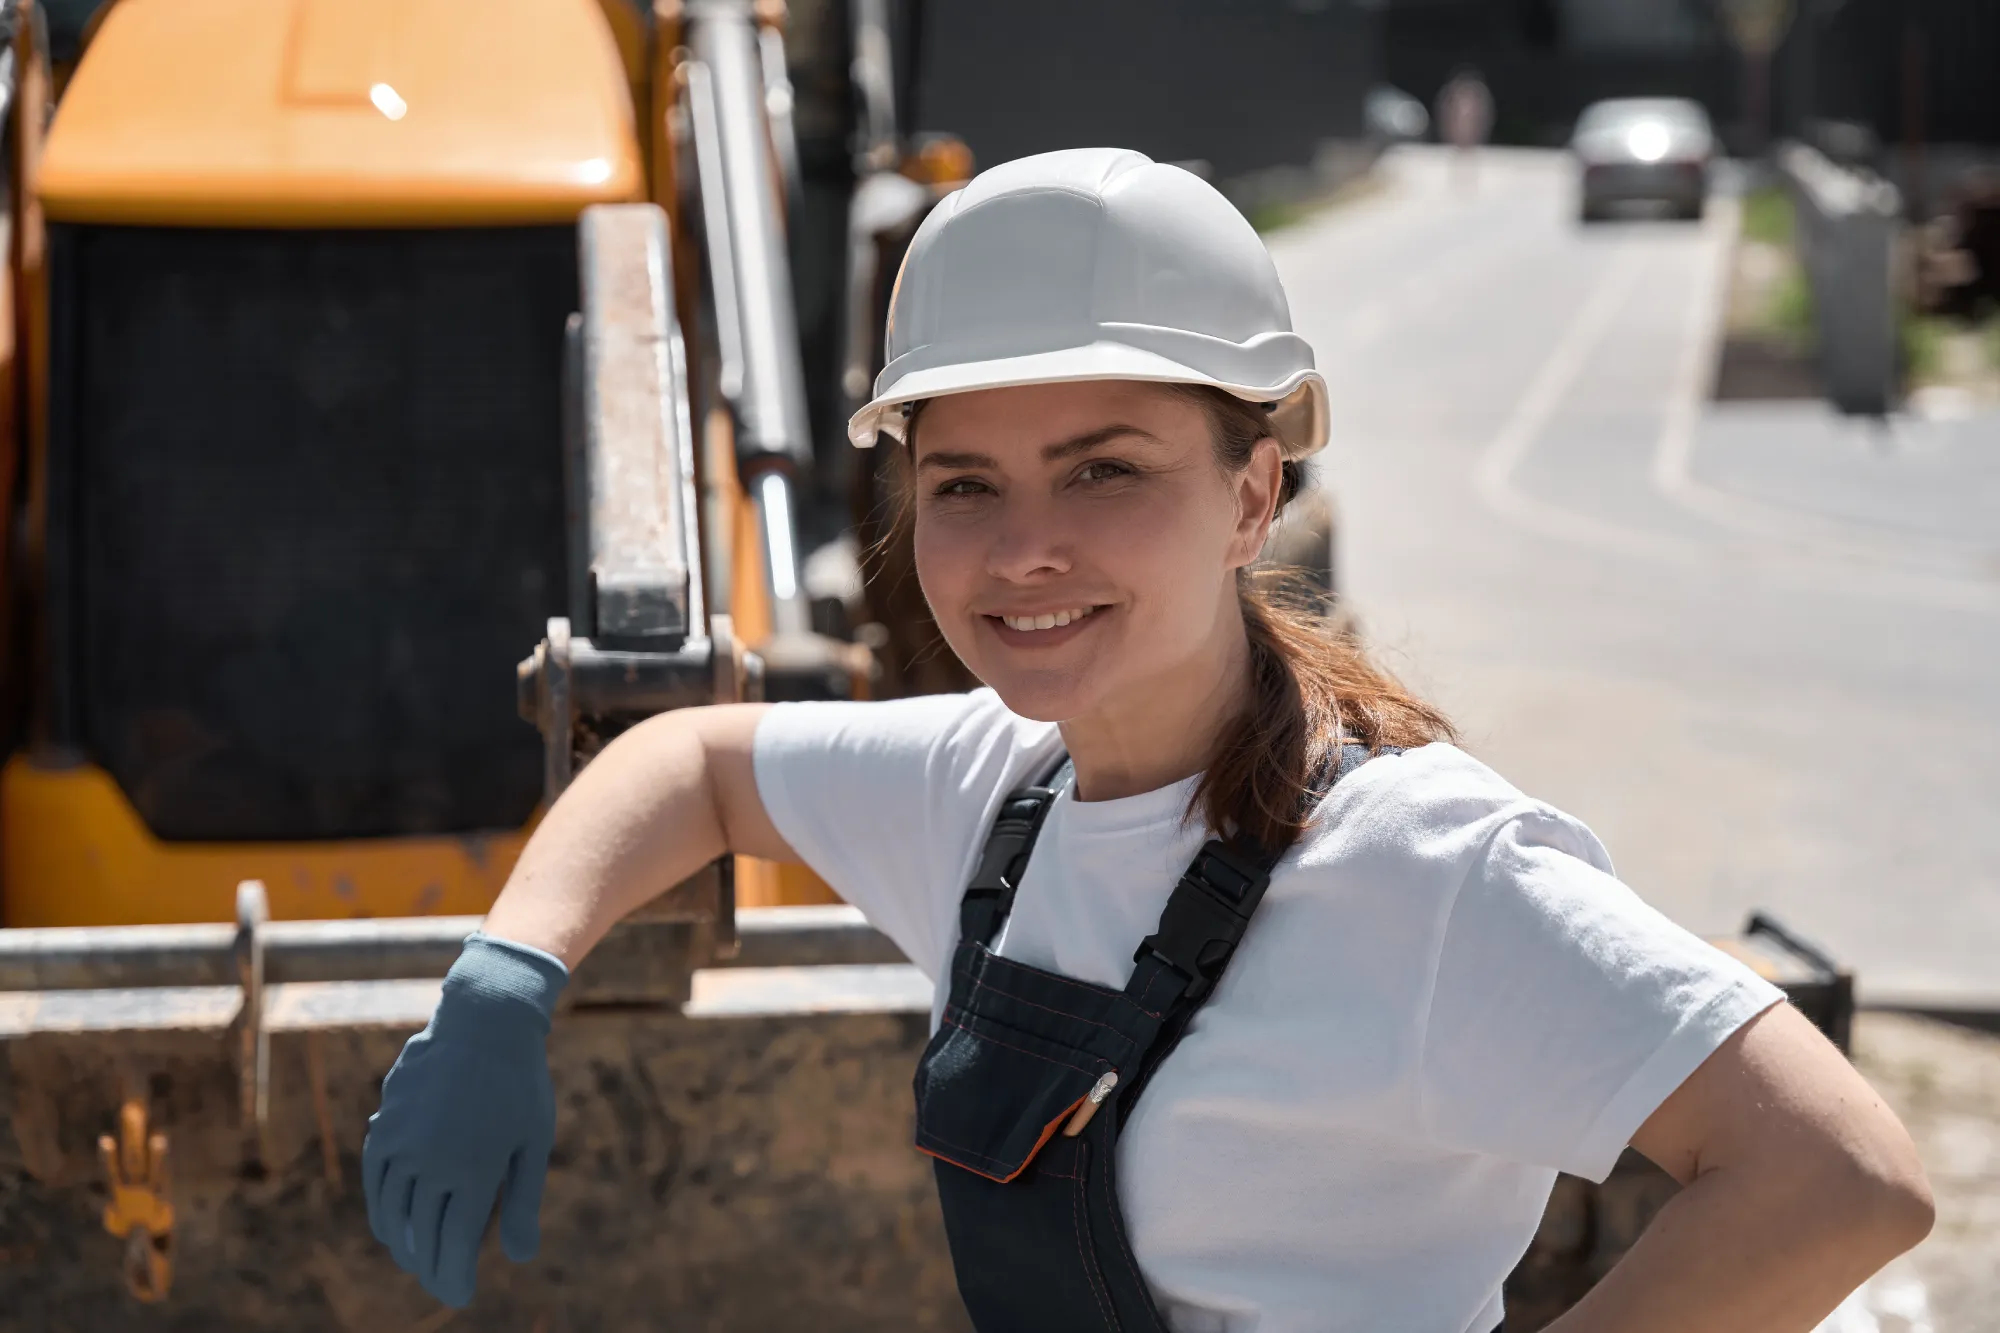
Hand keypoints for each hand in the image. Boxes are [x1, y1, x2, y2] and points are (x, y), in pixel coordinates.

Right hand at [363, 933, 567, 1307]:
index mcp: (475, 1174)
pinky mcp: (384, 1126)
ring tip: (417, 1257)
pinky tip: (392, 1222)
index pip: (455, 1248)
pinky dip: (382, 1209)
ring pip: (393, 1215)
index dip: (453, 1278)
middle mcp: (432, 1165)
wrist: (485, 1022)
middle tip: (441, 1282)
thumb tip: (520, 1259)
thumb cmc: (520, 1085)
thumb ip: (524, 1203)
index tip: (458, 1296)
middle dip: (431, 1268)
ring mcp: (403, 1145)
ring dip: (404, 1243)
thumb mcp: (534, 1143)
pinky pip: (375, 1182)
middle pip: (423, 1237)